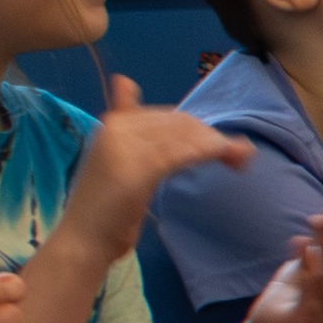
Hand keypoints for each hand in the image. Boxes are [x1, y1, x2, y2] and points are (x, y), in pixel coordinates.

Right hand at [63, 76, 248, 246]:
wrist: (82, 242)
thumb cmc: (105, 210)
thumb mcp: (118, 162)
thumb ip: (130, 132)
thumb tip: (124, 80)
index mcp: (113, 125)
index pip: (166, 117)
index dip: (197, 129)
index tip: (220, 146)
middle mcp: (116, 128)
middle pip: (179, 123)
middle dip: (211, 137)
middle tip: (239, 155)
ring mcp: (123, 146)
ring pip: (184, 135)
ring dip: (219, 144)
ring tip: (241, 158)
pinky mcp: (136, 169)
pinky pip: (182, 153)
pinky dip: (211, 152)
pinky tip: (230, 158)